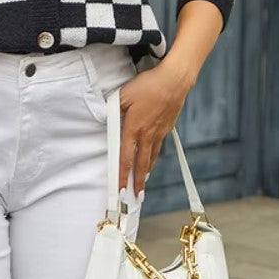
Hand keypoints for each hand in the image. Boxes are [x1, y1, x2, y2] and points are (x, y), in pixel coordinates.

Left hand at [118, 63, 192, 197]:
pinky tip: (153, 157)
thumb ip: (113, 107)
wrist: (174, 81)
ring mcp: (159, 132)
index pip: (126, 157)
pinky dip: (155, 156)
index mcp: (134, 128)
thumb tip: (104, 115)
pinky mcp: (167, 127)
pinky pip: (159, 146)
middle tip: (135, 196)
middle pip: (142, 164)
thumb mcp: (123, 94)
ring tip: (143, 182)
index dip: (122, 175)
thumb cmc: (148, 85)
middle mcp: (147, 134)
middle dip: (137, 182)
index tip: (120, 189)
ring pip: (152, 157)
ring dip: (147, 171)